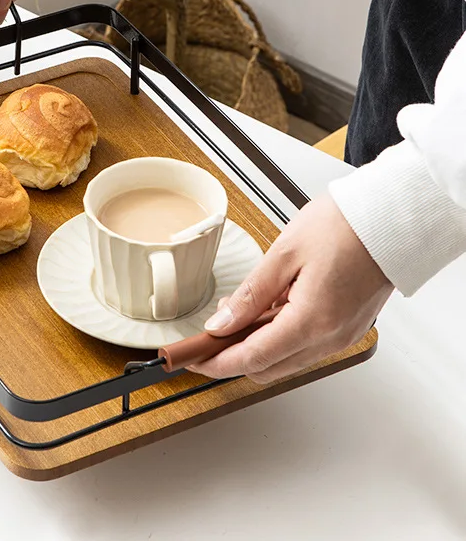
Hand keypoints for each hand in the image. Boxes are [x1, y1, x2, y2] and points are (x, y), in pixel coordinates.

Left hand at [189, 194, 392, 382]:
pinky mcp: (347, 327)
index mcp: (313, 321)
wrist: (391, 218)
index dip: (217, 362)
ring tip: (232, 317)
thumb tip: (222, 322)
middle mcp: (331, 338)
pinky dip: (278, 336)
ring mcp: (342, 336)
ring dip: (255, 346)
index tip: (194, 359)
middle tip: (206, 338)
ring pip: (285, 359)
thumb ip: (250, 295)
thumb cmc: (345, 226)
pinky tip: (263, 313)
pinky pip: (304, 345)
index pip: (253, 358)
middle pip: (268, 368)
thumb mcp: (284, 254)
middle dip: (232, 357)